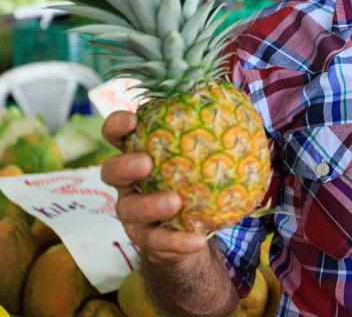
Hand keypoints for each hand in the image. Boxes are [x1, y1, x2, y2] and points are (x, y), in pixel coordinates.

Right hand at [101, 111, 207, 266]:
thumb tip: (241, 108)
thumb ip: (208, 135)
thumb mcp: (199, 157)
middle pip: (110, 171)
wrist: (193, 229)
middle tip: (146, 162)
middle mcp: (128, 182)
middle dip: (125, 165)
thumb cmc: (195, 180)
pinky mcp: (145, 240)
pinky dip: (177, 241)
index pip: (116, 134)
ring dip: (150, 205)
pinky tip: (196, 240)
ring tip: (175, 202)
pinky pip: (157, 242)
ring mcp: (133, 212)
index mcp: (137, 153)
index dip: (117, 126)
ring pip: (129, 209)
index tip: (132, 121)